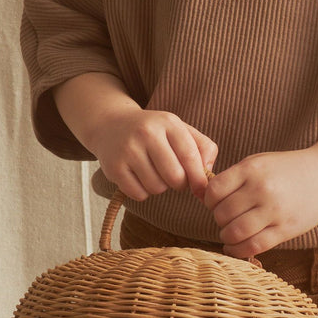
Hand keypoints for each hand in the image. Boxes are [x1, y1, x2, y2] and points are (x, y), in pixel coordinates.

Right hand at [87, 108, 217, 200]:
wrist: (111, 125)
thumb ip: (203, 148)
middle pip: (175, 177)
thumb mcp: (180, 130)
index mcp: (168, 122)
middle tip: (173, 176)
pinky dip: (142, 192)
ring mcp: (128, 150)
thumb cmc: (155, 133)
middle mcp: (146, 133)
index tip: (201, 190)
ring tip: (153, 172)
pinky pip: (139, 194)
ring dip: (159, 187)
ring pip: (157, 188)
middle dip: (179, 183)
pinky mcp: (114, 167)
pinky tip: (138, 177)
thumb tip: (206, 177)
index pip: (190, 156)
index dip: (199, 179)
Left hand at [203, 149, 317, 256]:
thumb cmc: (287, 169)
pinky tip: (235, 247)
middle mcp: (261, 189)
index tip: (216, 203)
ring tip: (231, 233)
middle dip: (219, 219)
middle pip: (222, 214)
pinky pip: (253, 246)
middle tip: (227, 218)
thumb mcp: (259, 163)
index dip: (209, 201)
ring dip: (226, 236)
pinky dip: (237, 250)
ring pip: (234, 232)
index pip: (214, 191)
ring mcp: (274, 211)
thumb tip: (201, 196)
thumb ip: (232, 178)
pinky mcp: (285, 229)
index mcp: (252, 170)